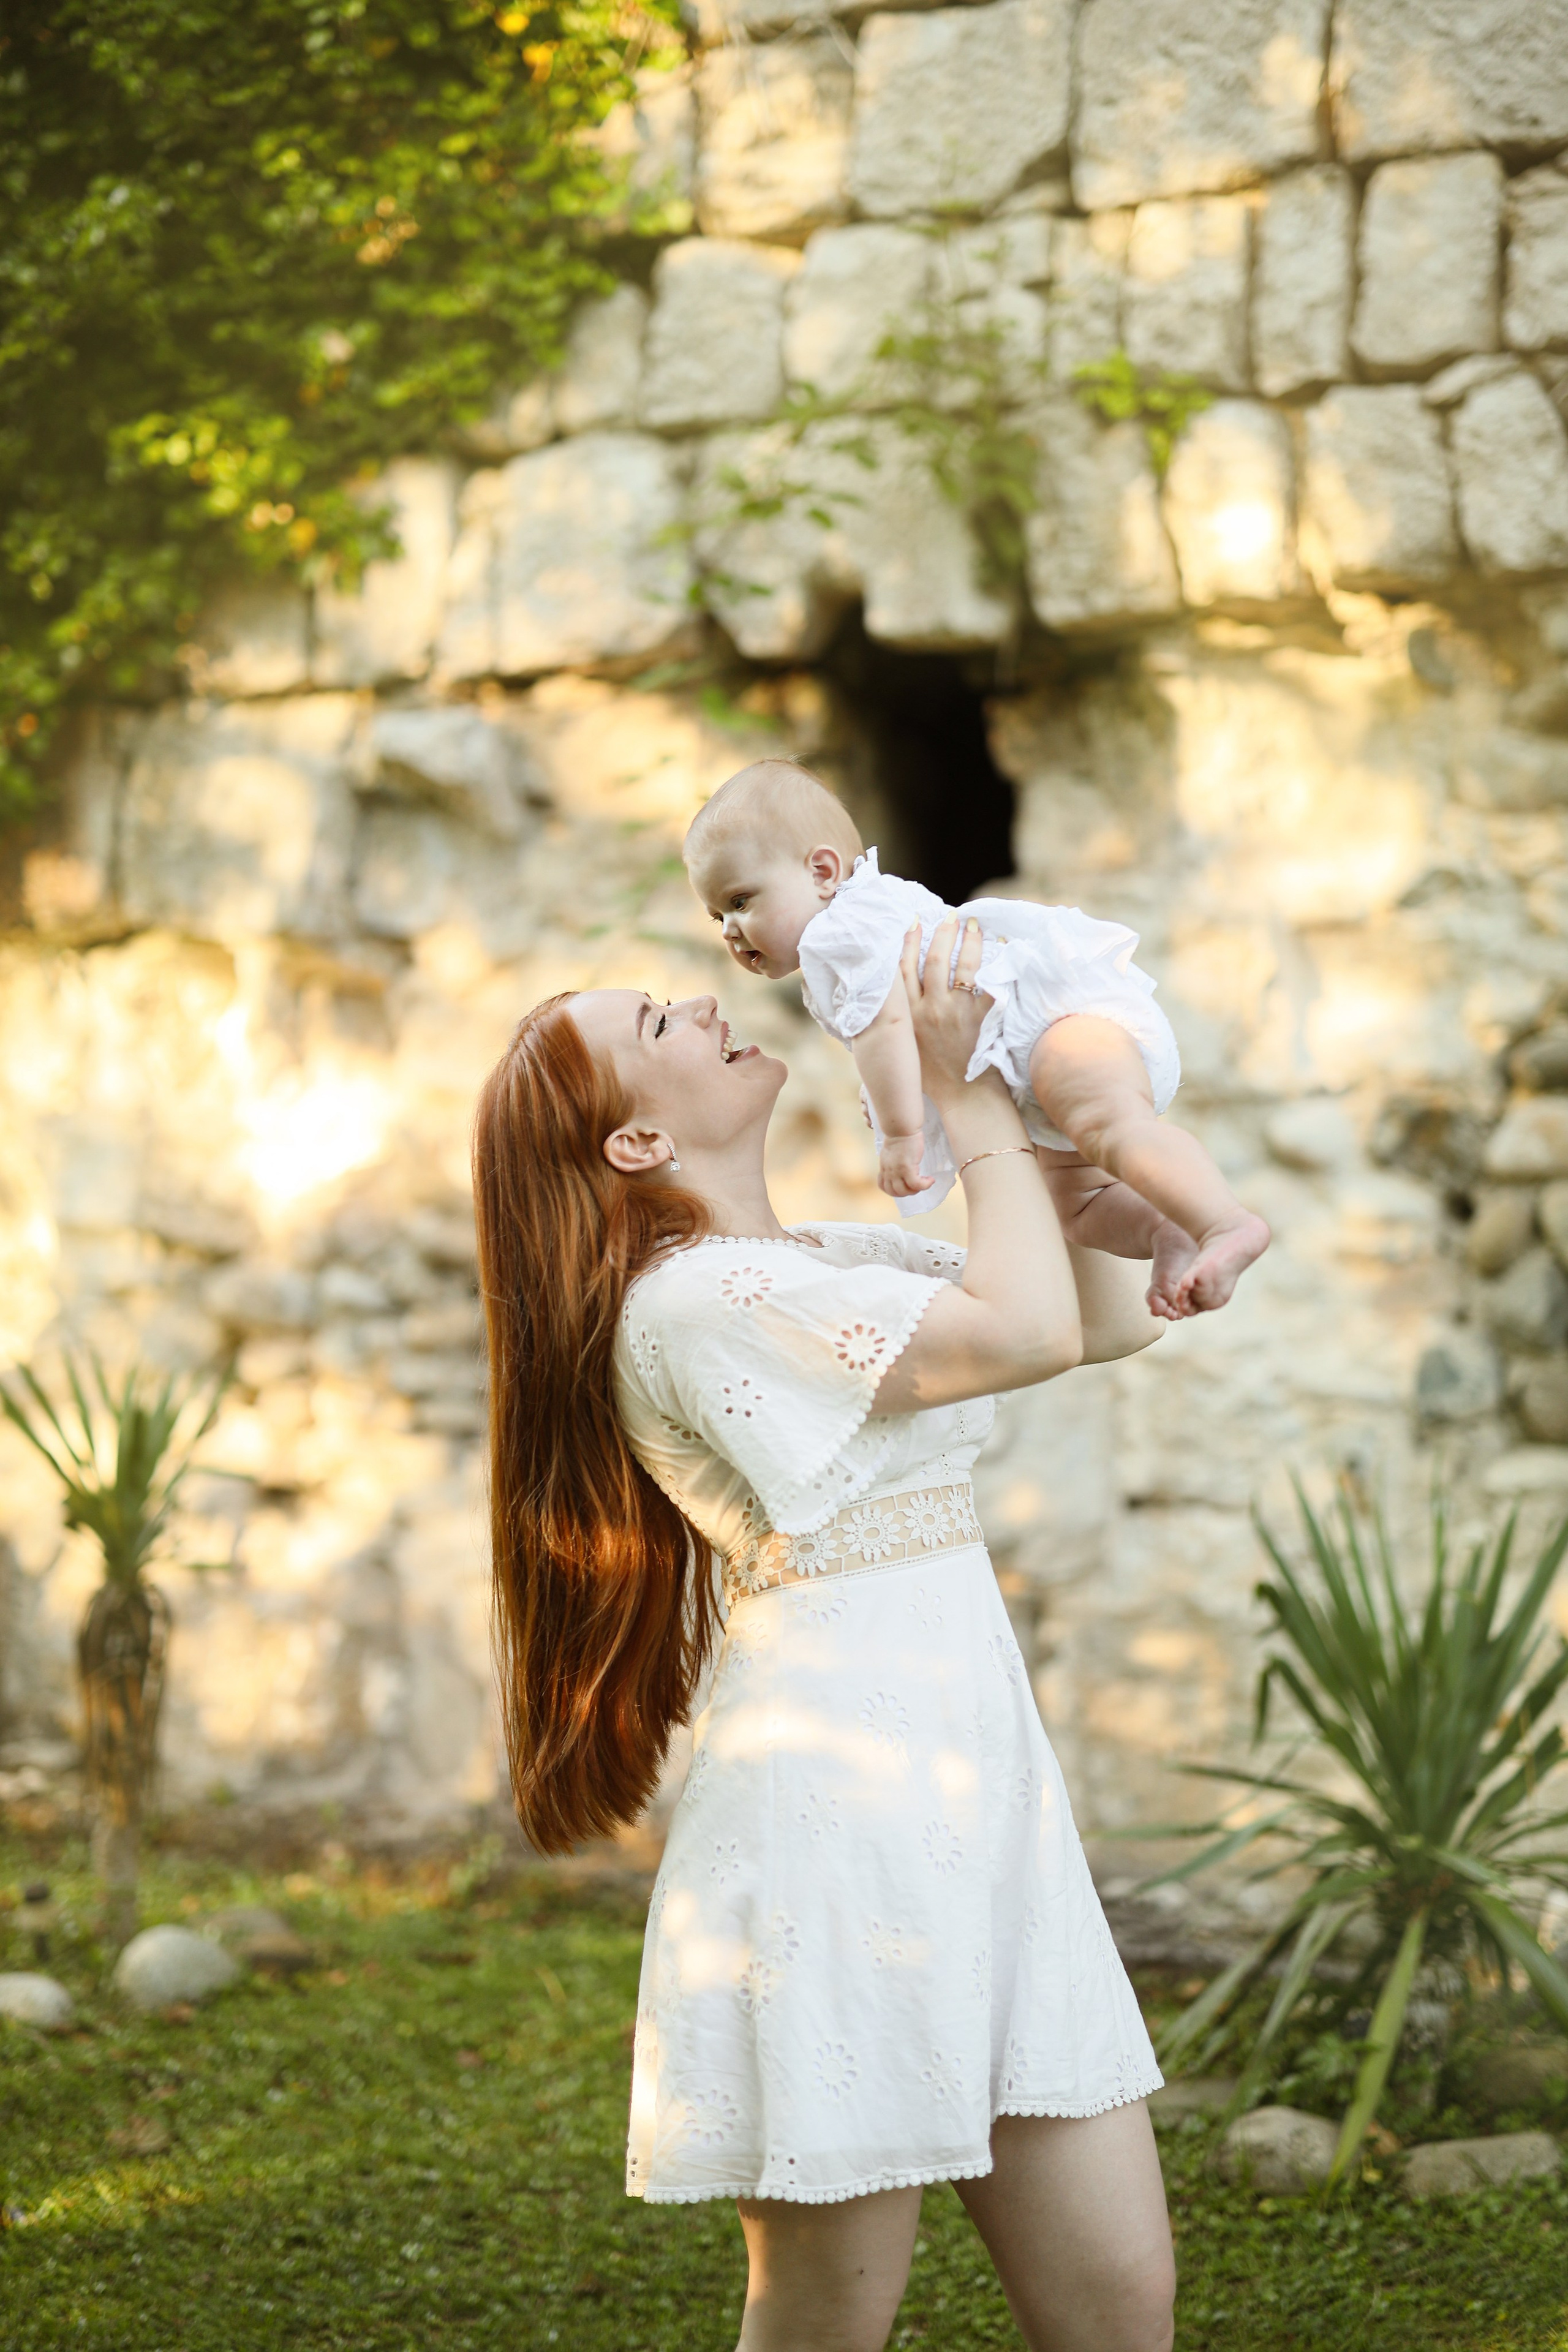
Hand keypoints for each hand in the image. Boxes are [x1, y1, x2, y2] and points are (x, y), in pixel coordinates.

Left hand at [878, 1132, 926, 1197]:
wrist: (901, 1127)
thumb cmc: (900, 1135)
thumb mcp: (892, 1151)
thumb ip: (893, 1161)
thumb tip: (900, 1166)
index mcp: (884, 1167)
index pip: (883, 1186)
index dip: (894, 1190)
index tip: (904, 1185)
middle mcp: (889, 1171)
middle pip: (894, 1192)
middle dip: (907, 1192)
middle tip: (917, 1185)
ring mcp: (897, 1170)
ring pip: (905, 1191)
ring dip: (916, 1190)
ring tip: (924, 1183)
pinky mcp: (907, 1167)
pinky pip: (916, 1184)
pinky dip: (925, 1185)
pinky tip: (930, 1180)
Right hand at [901, 917, 991, 1105]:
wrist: (963, 1097)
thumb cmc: (931, 1078)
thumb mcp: (904, 1047)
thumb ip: (897, 1022)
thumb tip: (888, 1001)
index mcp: (908, 1016)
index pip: (904, 969)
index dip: (908, 941)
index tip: (914, 921)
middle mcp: (930, 1009)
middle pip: (934, 961)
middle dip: (942, 933)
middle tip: (950, 916)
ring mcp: (957, 1012)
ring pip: (962, 966)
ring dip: (968, 941)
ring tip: (973, 925)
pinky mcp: (982, 1018)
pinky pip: (991, 983)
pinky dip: (998, 962)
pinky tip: (1001, 946)